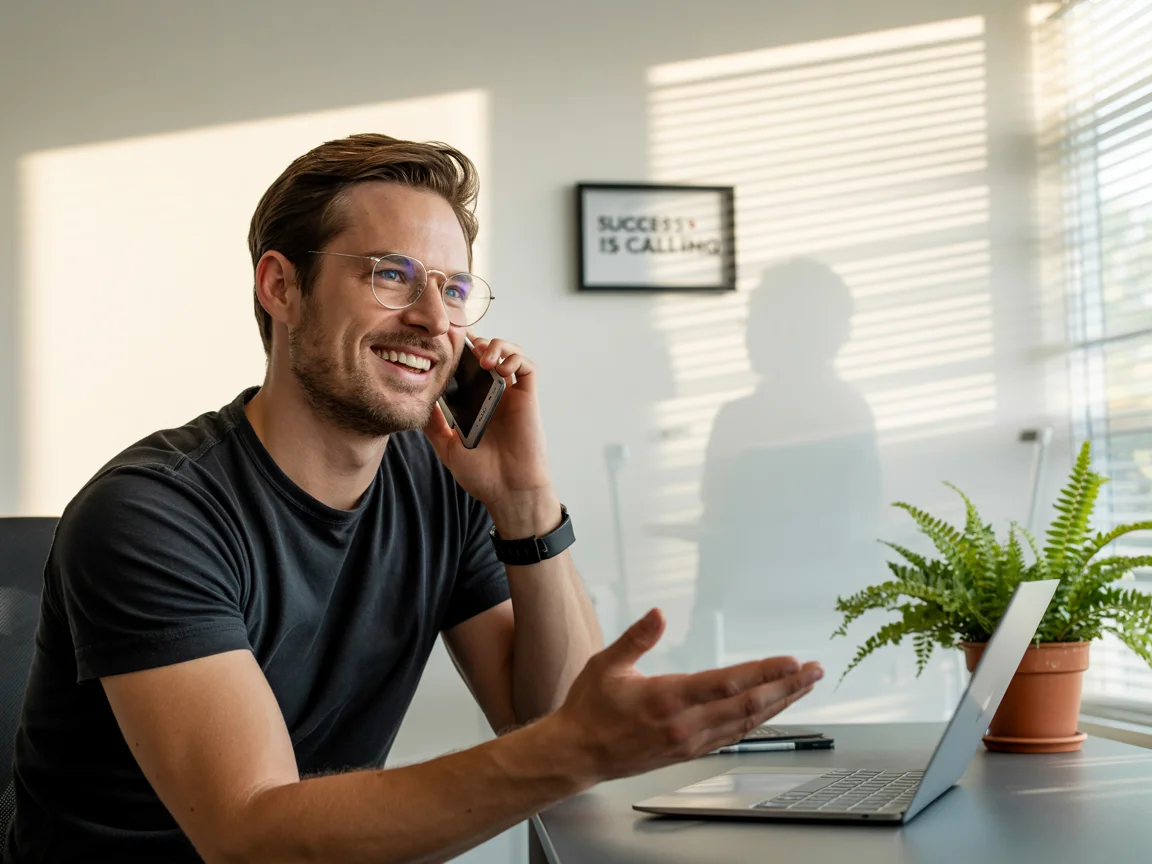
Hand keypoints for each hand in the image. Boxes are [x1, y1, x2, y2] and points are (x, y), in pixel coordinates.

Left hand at [423, 335, 555, 535]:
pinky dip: (515, 359)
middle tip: (464, 343)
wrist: (507, 491)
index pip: (468, 367)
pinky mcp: (528, 398)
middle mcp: (495, 395)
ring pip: (511, 353)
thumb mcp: (448, 447)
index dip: (460, 351)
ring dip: (497, 345)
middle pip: (490, 353)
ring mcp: (512, 395)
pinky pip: (527, 368)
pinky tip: (499, 369)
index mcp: (476, 403)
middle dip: (477, 341)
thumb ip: (434, 425)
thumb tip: (418, 403)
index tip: (444, 341)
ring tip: (482, 357)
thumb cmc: (482, 475)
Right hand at [551, 609, 823, 782]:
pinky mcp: (690, 751)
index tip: (791, 661)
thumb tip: (659, 614)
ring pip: (746, 722)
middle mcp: (685, 724)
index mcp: (667, 699)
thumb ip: (637, 638)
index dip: (763, 672)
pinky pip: (733, 735)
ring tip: (804, 686)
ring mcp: (690, 741)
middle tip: (815, 671)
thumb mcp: (606, 664)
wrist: (578, 754)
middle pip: (748, 705)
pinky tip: (772, 710)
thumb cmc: (590, 709)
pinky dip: (758, 721)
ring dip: (780, 704)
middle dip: (787, 687)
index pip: (727, 683)